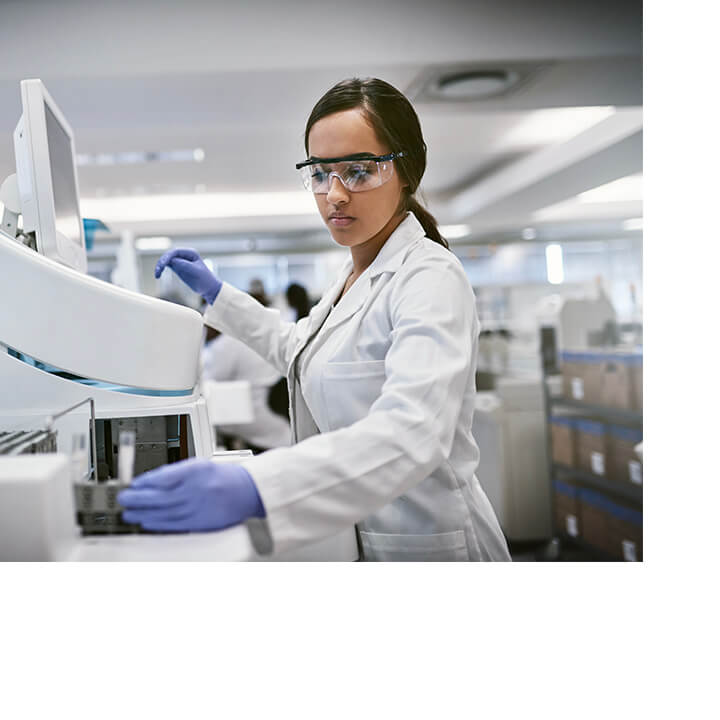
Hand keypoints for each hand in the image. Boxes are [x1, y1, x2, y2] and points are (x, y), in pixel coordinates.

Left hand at [117, 458, 265, 531]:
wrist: (247, 490)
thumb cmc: (223, 476)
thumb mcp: (200, 465)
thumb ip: (176, 472)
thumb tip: (151, 481)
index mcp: (196, 471)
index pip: (164, 476)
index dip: (145, 482)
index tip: (133, 484)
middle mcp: (196, 489)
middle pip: (160, 496)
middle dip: (138, 498)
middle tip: (123, 498)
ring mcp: (198, 507)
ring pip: (164, 511)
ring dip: (143, 513)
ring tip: (129, 513)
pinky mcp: (200, 522)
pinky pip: (174, 524)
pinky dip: (157, 523)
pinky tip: (146, 522)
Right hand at [155, 248, 221, 303]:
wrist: (209, 288)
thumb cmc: (205, 279)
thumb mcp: (195, 272)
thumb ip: (184, 265)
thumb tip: (172, 260)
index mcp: (191, 253)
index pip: (175, 252)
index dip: (167, 257)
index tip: (163, 265)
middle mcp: (185, 255)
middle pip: (169, 255)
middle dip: (162, 262)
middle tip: (158, 271)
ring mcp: (180, 261)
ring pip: (166, 260)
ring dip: (160, 266)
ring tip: (157, 274)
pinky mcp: (178, 268)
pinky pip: (167, 265)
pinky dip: (162, 269)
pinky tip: (158, 275)